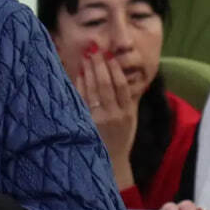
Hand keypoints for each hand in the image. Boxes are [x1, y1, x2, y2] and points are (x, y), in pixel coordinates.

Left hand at [75, 49, 137, 187]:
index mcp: (127, 112)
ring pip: (93, 91)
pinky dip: (80, 85)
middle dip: (99, 65)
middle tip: (94, 49)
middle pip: (106, 85)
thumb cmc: (122, 136)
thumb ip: (128, 98)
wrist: (111, 160)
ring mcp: (99, 119)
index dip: (115, 69)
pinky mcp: (86, 123)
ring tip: (86, 57)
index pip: (121, 85)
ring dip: (89, 72)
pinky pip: (82, 100)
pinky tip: (79, 74)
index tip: (109, 55)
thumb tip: (125, 75)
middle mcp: (113, 115)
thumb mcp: (131, 118)